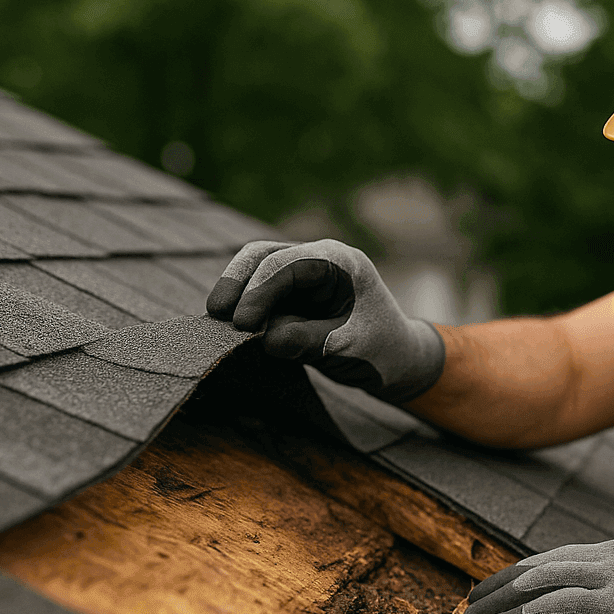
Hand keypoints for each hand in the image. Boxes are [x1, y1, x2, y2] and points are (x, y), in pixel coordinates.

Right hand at [207, 239, 444, 403]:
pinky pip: (260, 289)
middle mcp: (320, 258)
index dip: (259, 292)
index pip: (288, 265)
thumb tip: (264, 339)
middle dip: (237, 282)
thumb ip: (305, 341)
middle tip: (215, 316)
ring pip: (256, 267)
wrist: (397, 359)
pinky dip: (244, 303)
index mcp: (340, 262)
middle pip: (264, 255)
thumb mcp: (345, 348)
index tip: (243, 325)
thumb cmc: (379, 351)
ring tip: (216, 321)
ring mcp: (305, 272)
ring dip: (236, 291)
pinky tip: (229, 325)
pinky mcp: (293, 292)